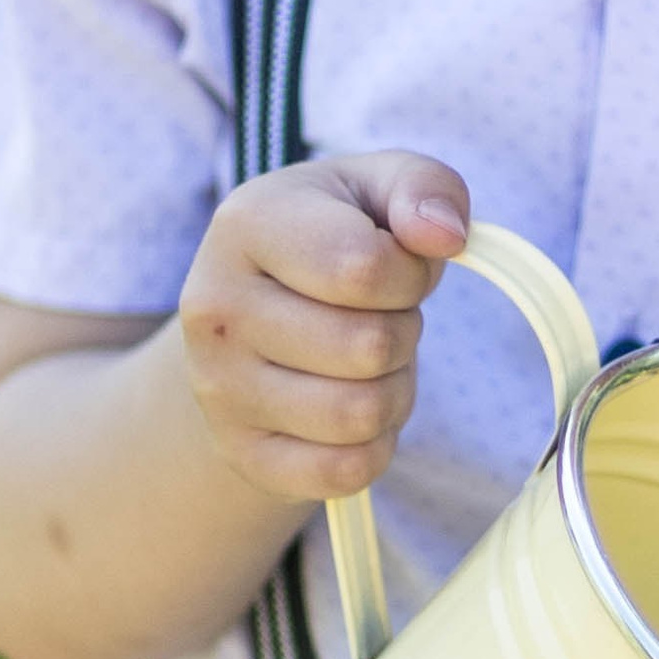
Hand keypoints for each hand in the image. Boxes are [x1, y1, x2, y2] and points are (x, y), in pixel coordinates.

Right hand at [178, 149, 469, 502]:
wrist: (252, 308)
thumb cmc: (332, 235)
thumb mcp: (376, 186)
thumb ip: (424, 187)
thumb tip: (444, 235)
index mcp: (246, 224)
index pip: (364, 269)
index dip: (410, 273)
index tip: (396, 263)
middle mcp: (214, 307)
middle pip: (368, 347)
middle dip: (403, 330)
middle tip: (380, 315)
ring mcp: (217, 388)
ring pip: (362, 415)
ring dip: (394, 388)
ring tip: (368, 360)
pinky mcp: (240, 453)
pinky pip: (344, 473)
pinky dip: (375, 445)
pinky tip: (353, 404)